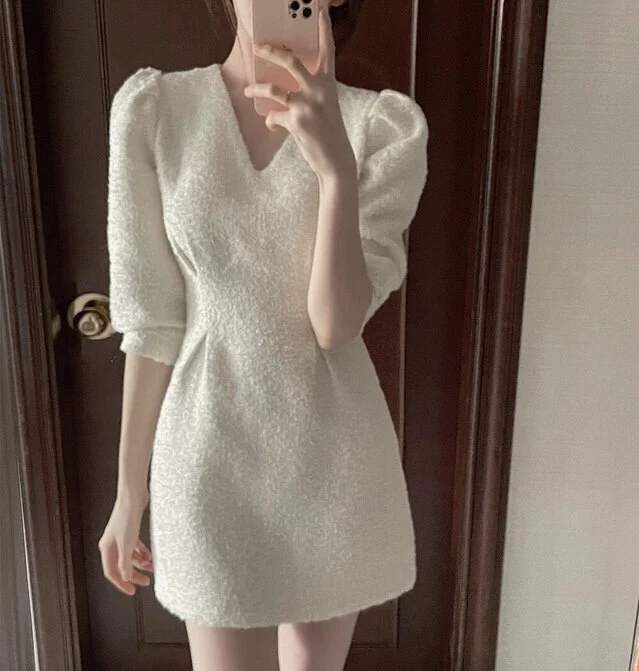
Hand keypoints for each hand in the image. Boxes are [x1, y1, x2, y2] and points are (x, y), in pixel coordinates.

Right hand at [98, 497, 153, 594]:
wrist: (133, 496)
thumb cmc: (127, 516)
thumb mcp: (127, 544)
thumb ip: (126, 562)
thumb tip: (125, 577)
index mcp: (107, 548)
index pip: (111, 572)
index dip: (121, 583)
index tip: (132, 590)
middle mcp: (112, 543)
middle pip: (121, 566)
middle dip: (133, 575)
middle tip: (145, 582)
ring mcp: (121, 536)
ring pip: (129, 556)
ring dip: (140, 563)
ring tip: (152, 567)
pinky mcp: (130, 530)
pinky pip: (134, 547)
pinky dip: (142, 553)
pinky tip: (149, 556)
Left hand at [244, 6, 355, 180]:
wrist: (336, 160)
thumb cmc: (329, 133)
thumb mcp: (326, 106)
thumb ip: (311, 92)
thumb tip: (282, 90)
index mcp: (328, 83)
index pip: (327, 50)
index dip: (323, 28)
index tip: (320, 10)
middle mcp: (318, 90)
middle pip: (290, 61)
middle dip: (270, 51)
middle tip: (257, 47)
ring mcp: (307, 105)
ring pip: (273, 89)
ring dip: (256, 90)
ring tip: (249, 92)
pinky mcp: (296, 122)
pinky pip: (273, 117)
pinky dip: (271, 123)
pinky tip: (274, 128)